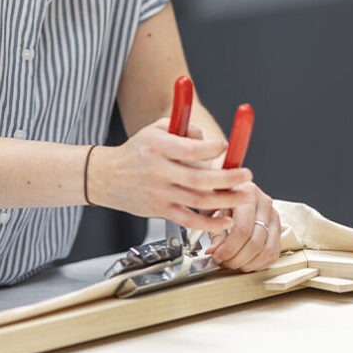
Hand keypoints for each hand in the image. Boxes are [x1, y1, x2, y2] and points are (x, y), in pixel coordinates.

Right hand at [87, 118, 246, 234]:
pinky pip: (188, 220)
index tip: (225, 146)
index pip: (190, 149)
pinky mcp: (160, 210)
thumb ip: (181, 128)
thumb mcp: (154, 130)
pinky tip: (226, 220)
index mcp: (158, 148)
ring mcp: (160, 194)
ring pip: (198, 201)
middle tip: (246, 175)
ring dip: (226, 201)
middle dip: (228, 179)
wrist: (105, 177)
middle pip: (199, 179)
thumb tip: (207, 138)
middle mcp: (159, 172)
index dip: (212, 149)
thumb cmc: (134, 152)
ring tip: (245, 196)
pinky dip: (209, 224)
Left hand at [204, 183, 280, 271]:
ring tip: (233, 263)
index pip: (243, 229)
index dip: (229, 249)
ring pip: (267, 250)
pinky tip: (245, 263)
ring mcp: (274, 216)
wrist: (232, 190)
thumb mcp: (212, 208)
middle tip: (224, 262)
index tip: (217, 256)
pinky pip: (274, 253)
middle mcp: (265, 203)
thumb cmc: (221, 198)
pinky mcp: (278, 228)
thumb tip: (215, 251)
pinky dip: (259, 264)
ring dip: (249, 264)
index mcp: (248, 193)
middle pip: (256, 242)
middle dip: (238, 258)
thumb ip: (214, 229)